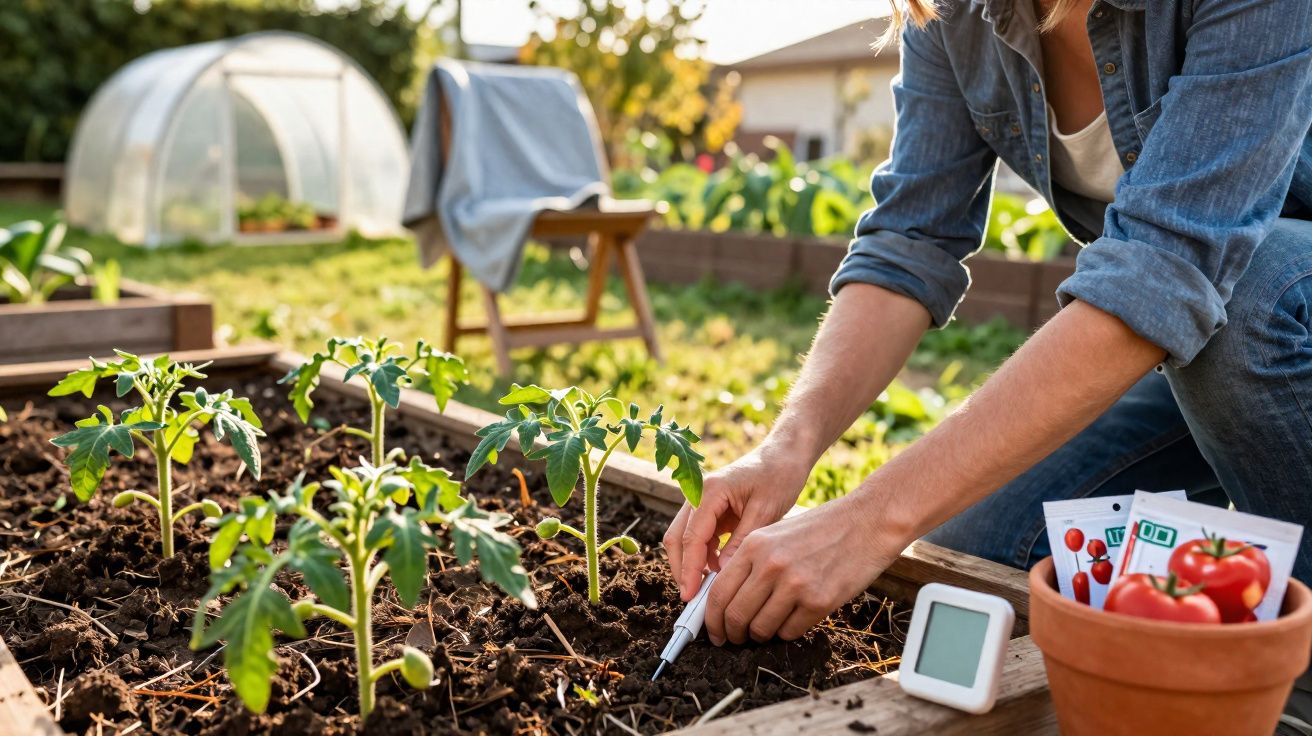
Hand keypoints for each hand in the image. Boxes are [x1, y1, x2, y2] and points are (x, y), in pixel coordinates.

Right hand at [663, 446, 809, 600]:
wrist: (784, 456)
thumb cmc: (778, 476)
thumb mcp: (765, 511)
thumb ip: (742, 541)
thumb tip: (722, 573)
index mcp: (709, 491)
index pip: (691, 537)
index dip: (689, 569)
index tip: (691, 594)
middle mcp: (698, 494)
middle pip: (677, 538)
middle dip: (682, 569)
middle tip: (692, 599)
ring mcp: (701, 502)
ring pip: (684, 539)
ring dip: (692, 564)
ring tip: (706, 591)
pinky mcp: (710, 510)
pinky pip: (698, 537)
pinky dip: (703, 556)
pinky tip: (717, 572)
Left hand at [702, 494, 899, 644]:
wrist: (867, 523)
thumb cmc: (821, 529)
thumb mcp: (775, 534)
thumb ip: (749, 562)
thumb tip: (725, 598)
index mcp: (755, 545)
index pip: (719, 592)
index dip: (712, 619)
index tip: (714, 631)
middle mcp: (770, 565)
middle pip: (735, 616)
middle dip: (732, 634)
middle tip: (736, 639)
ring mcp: (795, 585)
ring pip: (761, 629)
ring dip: (760, 635)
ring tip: (768, 627)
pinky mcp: (819, 601)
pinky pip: (790, 632)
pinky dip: (787, 631)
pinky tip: (795, 617)